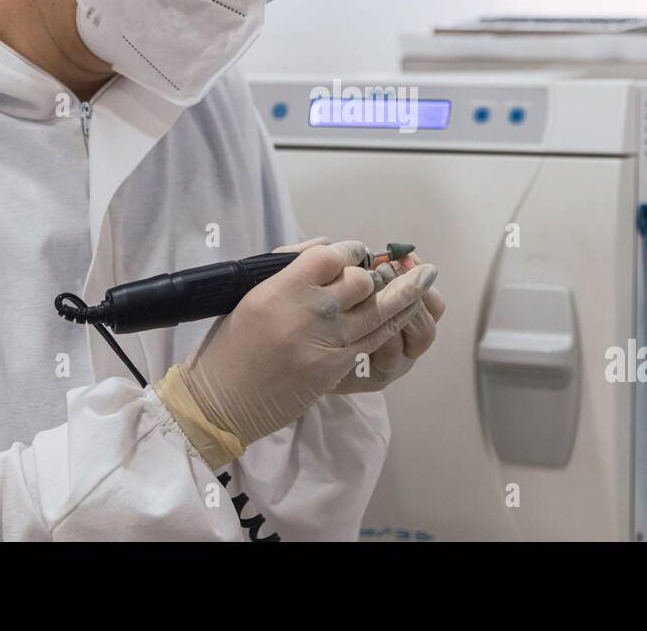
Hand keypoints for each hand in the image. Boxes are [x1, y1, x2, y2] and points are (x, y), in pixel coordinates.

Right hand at [156, 239, 437, 465]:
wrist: (221, 401)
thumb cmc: (229, 346)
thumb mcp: (249, 294)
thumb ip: (287, 267)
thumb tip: (327, 245)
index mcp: (279, 289)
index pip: (328, 255)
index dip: (348, 250)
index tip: (355, 251)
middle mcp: (305, 312)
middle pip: (359, 280)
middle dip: (373, 272)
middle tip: (380, 270)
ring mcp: (324, 342)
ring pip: (377, 309)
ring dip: (405, 292)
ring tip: (425, 277)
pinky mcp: (335, 368)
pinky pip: (374, 339)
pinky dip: (394, 322)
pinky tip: (407, 312)